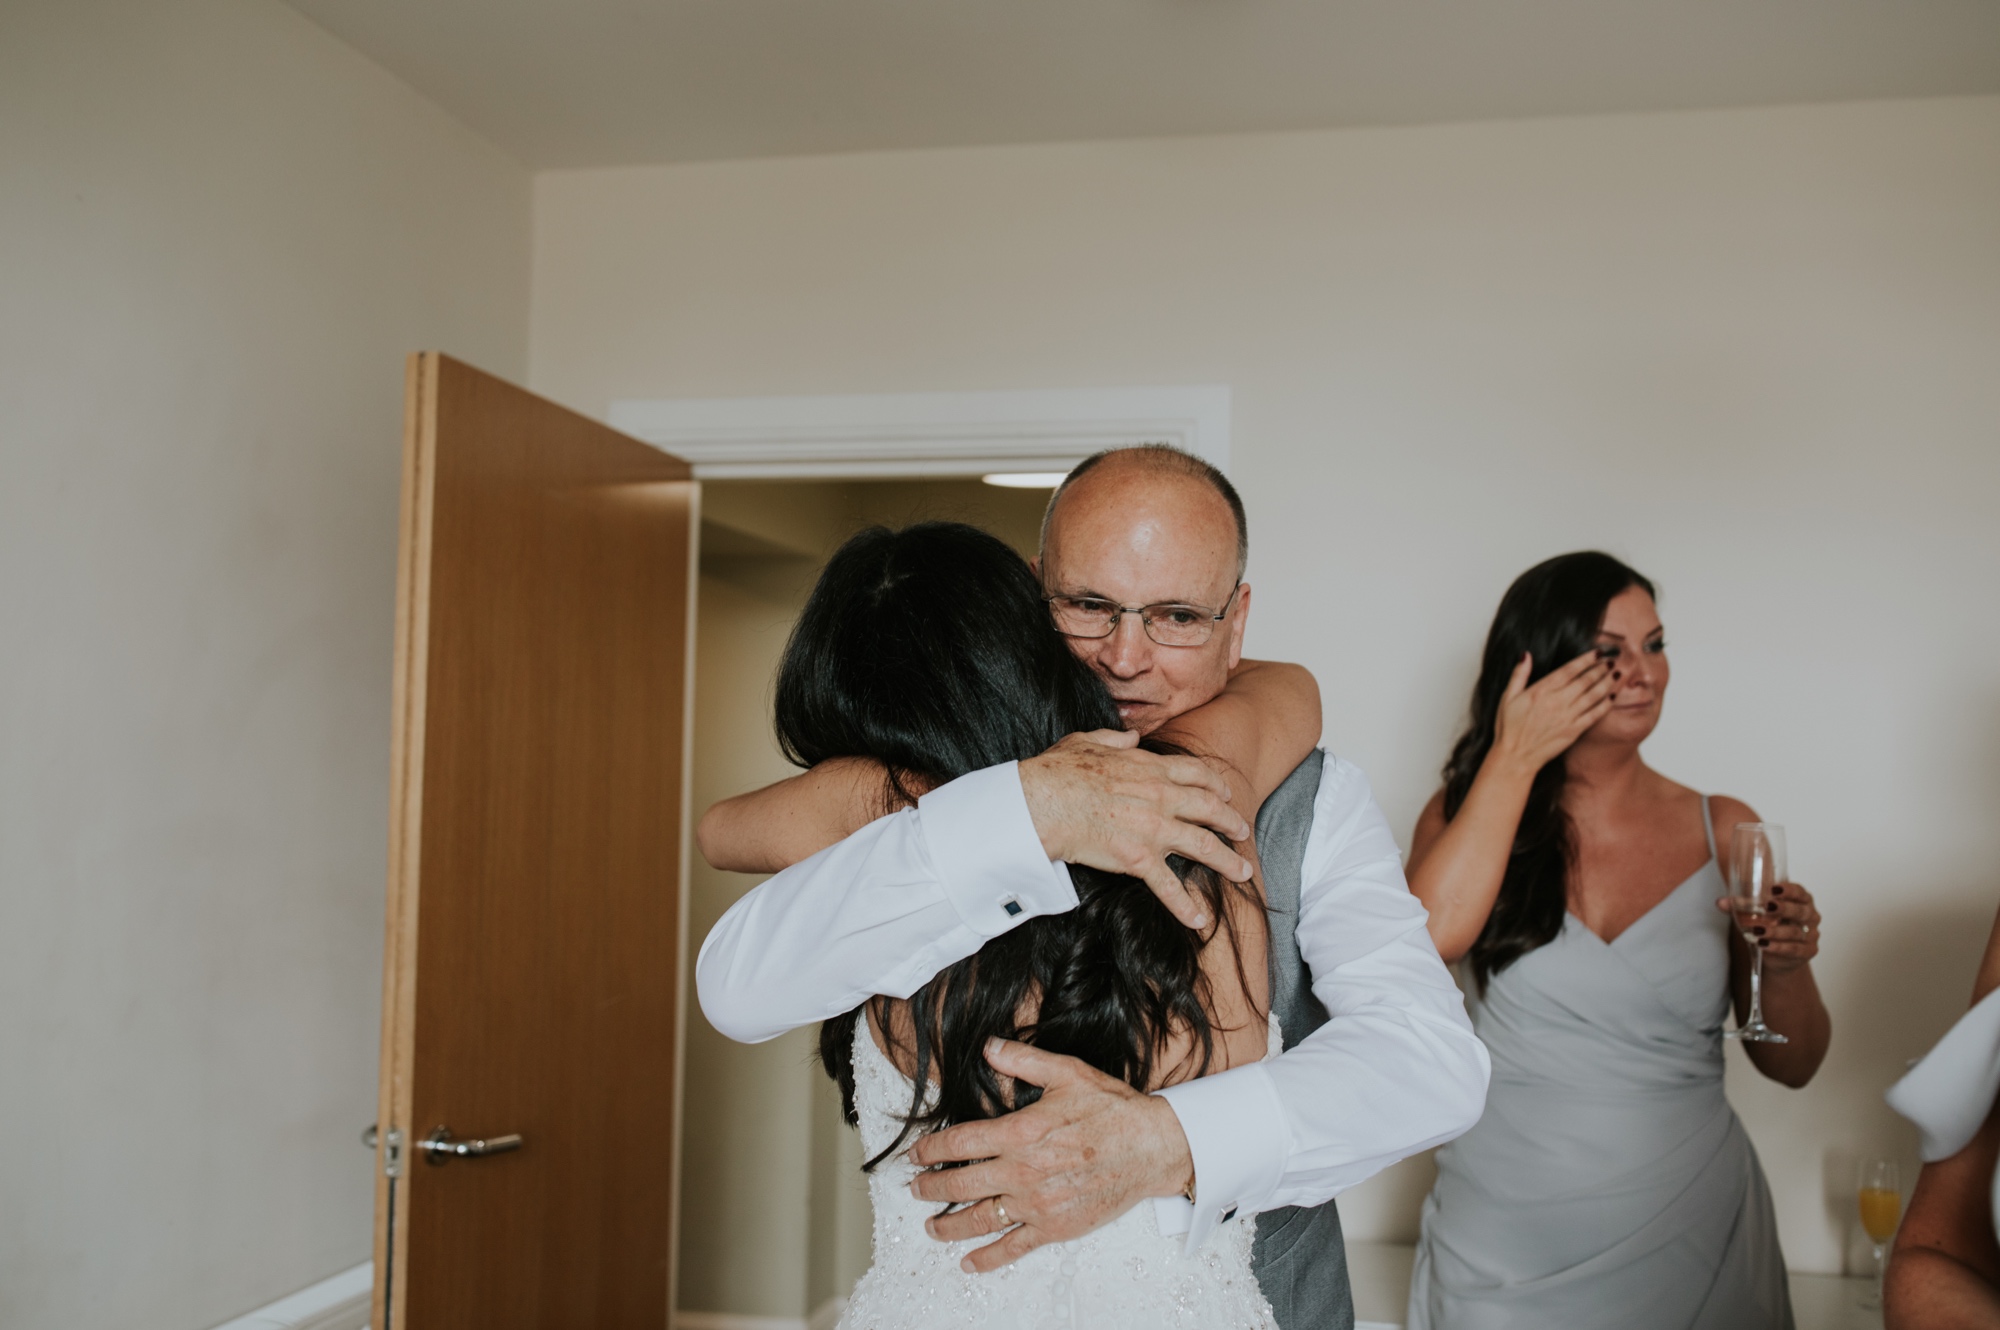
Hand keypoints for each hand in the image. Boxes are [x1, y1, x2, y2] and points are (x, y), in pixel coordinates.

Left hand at [907, 1039, 1192, 1272]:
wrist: (1152, 1147)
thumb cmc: (1111, 1109)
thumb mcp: (1067, 1072)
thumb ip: (1023, 1060)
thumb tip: (990, 1046)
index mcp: (1021, 1132)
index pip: (960, 1143)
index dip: (931, 1150)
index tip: (916, 1154)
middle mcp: (1023, 1171)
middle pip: (960, 1185)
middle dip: (930, 1187)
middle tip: (915, 1189)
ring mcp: (1037, 1204)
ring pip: (979, 1220)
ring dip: (948, 1226)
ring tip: (932, 1226)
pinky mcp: (1055, 1227)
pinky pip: (1013, 1247)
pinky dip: (988, 1257)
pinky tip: (969, 1261)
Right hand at [1018, 730, 1253, 928]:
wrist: (1044, 801)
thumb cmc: (1060, 771)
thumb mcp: (1090, 741)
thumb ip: (1115, 739)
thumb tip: (1130, 738)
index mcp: (1151, 768)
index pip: (1197, 774)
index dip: (1216, 784)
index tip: (1225, 794)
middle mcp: (1161, 797)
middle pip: (1211, 809)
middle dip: (1232, 821)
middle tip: (1243, 832)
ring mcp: (1154, 829)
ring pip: (1204, 847)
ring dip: (1227, 861)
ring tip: (1243, 871)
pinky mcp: (1139, 859)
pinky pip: (1169, 886)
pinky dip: (1185, 906)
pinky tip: (1198, 919)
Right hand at [1489, 651, 1616, 776]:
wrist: (1516, 756)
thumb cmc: (1509, 728)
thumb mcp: (1508, 697)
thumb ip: (1518, 674)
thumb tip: (1525, 655)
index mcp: (1541, 691)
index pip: (1569, 670)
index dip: (1586, 659)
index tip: (1597, 652)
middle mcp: (1557, 702)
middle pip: (1585, 680)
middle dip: (1601, 668)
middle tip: (1611, 660)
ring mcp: (1567, 717)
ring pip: (1593, 695)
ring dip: (1607, 683)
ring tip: (1616, 674)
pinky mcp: (1574, 731)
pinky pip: (1594, 715)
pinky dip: (1605, 705)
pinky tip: (1613, 697)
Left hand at [1718, 881, 1821, 975]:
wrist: (1780, 954)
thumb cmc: (1772, 924)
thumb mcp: (1758, 912)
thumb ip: (1741, 906)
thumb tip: (1720, 902)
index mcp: (1802, 900)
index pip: (1800, 892)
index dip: (1789, 890)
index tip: (1774, 888)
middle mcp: (1810, 916)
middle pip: (1800, 911)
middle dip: (1783, 908)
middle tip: (1767, 906)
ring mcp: (1811, 935)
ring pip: (1794, 932)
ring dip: (1775, 931)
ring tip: (1757, 930)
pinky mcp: (1807, 951)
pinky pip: (1793, 949)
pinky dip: (1777, 947)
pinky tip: (1763, 945)